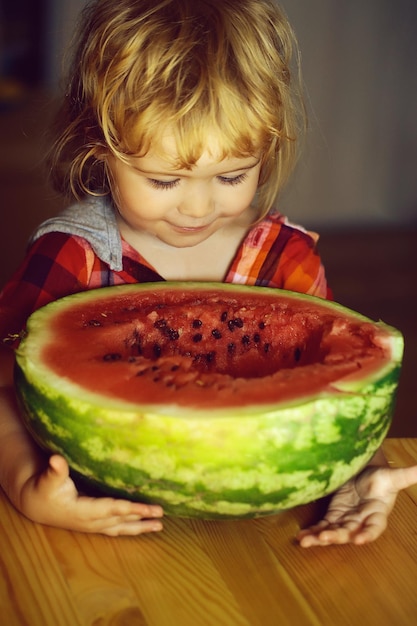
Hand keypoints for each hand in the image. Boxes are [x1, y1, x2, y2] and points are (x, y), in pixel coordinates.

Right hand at [19, 454, 163, 535]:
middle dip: (141, 517)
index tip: (146, 508)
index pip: (110, 509)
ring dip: (140, 527)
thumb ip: (55, 471)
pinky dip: (132, 528)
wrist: (36, 505)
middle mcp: (90, 522)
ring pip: (121, 528)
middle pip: (120, 519)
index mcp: (81, 511)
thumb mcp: (47, 479)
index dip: (129, 508)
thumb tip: (56, 459)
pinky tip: (146, 527)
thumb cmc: (43, 490)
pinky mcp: (96, 524)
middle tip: (160, 513)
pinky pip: (117, 528)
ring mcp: (94, 525)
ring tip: (159, 526)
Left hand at [296, 464, 416, 546]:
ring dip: (320, 537)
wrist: (365, 474)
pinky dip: (312, 532)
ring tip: (306, 541)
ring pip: (333, 531)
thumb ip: (406, 476)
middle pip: (349, 531)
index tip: (360, 540)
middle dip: (337, 535)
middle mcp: (361, 521)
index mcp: (377, 513)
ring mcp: (345, 520)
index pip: (375, 527)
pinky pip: (322, 526)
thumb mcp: (392, 476)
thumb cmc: (380, 478)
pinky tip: (301, 537)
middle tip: (325, 537)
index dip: (368, 534)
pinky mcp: (333, 516)